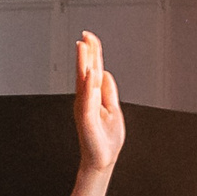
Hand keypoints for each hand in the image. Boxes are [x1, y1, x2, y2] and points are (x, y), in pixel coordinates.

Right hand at [73, 32, 124, 173]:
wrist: (103, 159)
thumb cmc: (106, 138)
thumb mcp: (112, 108)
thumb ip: (108, 90)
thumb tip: (104, 72)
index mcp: (93, 96)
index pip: (93, 69)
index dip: (92, 53)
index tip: (89, 37)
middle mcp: (86, 99)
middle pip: (86, 70)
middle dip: (86, 52)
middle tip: (85, 35)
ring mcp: (85, 108)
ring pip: (83, 81)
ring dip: (84, 63)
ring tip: (83, 47)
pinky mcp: (87, 118)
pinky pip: (88, 98)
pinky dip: (89, 85)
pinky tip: (91, 72)